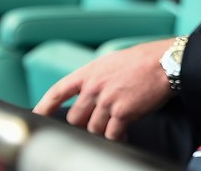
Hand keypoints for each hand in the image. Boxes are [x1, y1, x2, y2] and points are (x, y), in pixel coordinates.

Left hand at [32, 39, 173, 140]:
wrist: (165, 62)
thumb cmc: (142, 61)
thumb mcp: (110, 63)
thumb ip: (95, 79)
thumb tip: (87, 96)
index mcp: (89, 72)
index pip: (58, 91)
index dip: (44, 106)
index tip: (36, 116)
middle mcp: (94, 87)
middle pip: (75, 118)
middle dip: (85, 124)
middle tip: (98, 123)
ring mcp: (107, 100)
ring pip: (93, 129)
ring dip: (103, 132)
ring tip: (116, 129)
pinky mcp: (122, 112)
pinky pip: (112, 134)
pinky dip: (117, 137)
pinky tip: (124, 134)